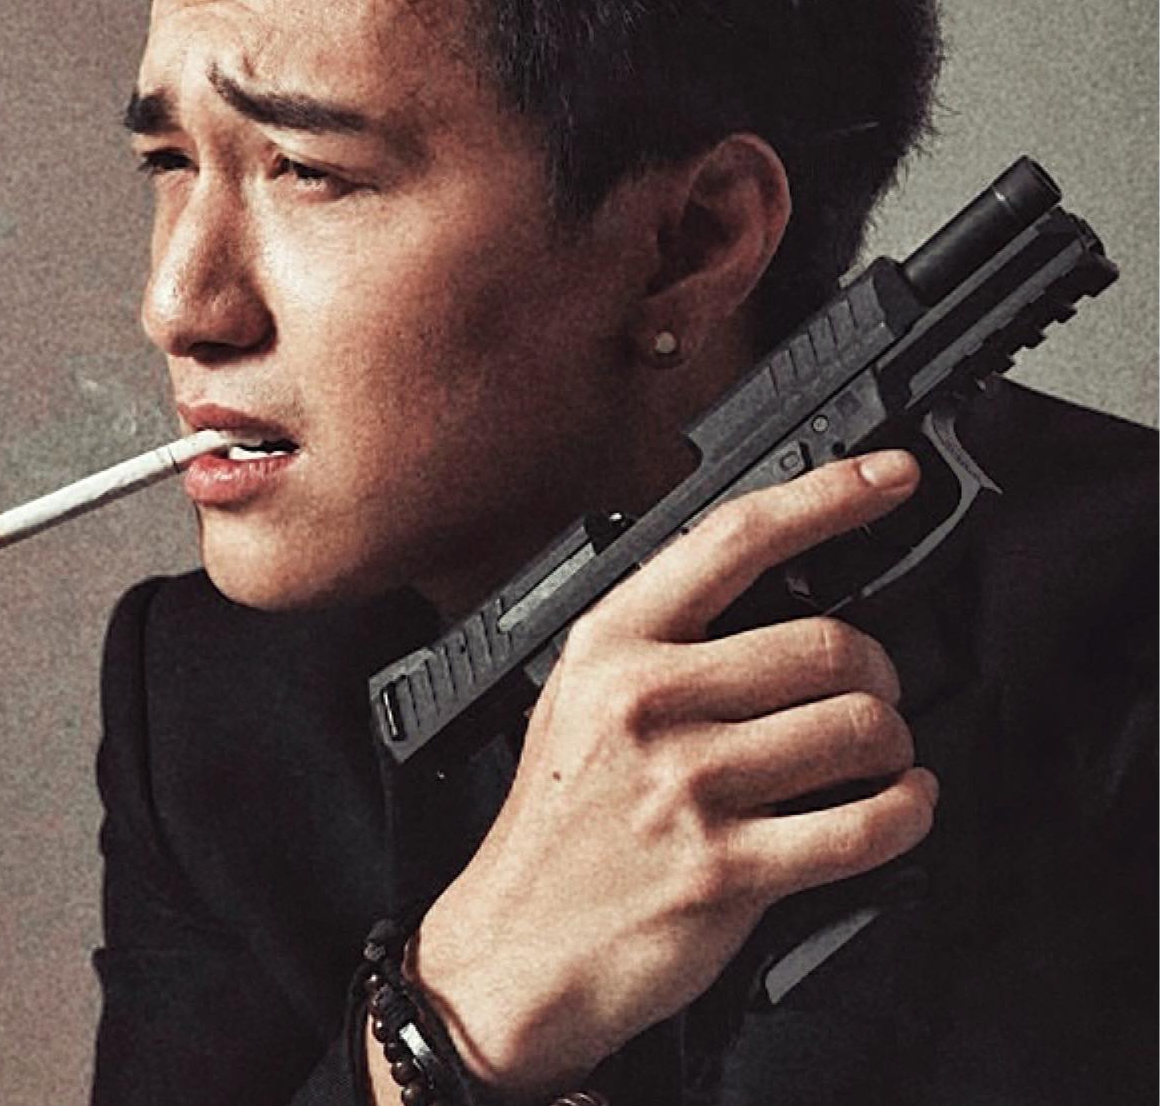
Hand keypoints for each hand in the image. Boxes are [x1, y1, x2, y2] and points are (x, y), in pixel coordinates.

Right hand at [408, 450, 938, 1100]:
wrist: (516, 945)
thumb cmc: (558, 820)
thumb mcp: (581, 698)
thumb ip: (667, 643)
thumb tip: (790, 596)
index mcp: (610, 642)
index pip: (733, 539)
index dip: (825, 497)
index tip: (887, 477)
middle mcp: (646, 700)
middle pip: (825, 642)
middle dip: (880, 668)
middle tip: (876, 689)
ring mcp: (685, 784)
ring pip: (858, 727)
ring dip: (894, 742)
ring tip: (877, 755)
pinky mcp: (725, 867)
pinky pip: (863, 824)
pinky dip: (907, 812)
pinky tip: (899, 804)